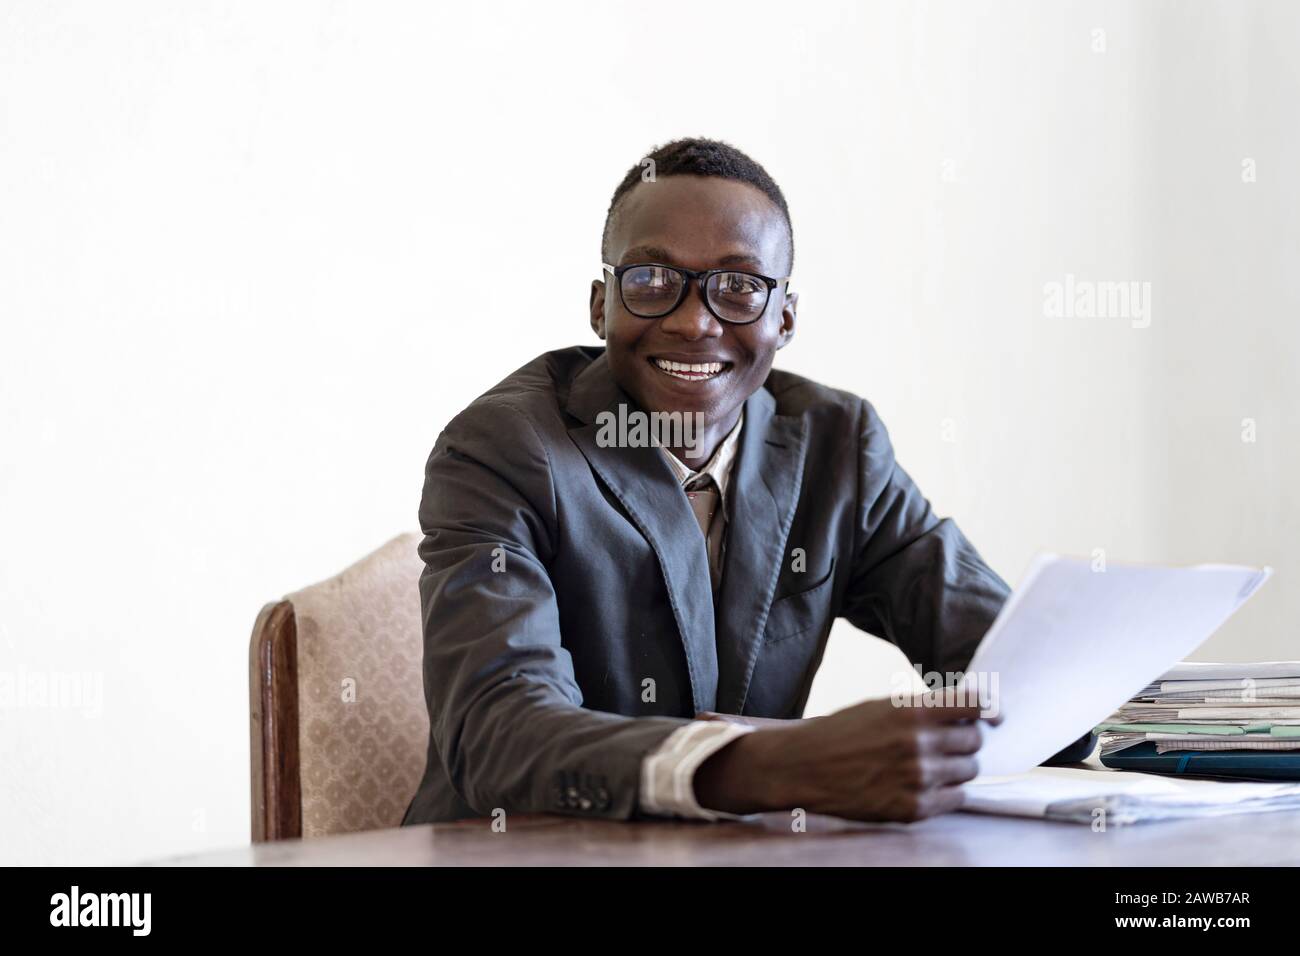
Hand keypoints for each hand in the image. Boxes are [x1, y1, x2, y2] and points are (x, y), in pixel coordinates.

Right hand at [693, 695, 995, 821]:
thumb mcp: (882, 706)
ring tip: (929, 764)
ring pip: (969, 771)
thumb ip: (925, 709)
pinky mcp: (913, 808)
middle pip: (974, 741)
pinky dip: (947, 791)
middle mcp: (919, 744)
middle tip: (946, 742)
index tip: (996, 716)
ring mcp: (918, 779)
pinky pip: (956, 799)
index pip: (974, 706)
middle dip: (965, 740)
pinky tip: (925, 783)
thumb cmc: (842, 732)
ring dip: (956, 767)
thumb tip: (968, 714)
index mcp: (912, 711)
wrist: (804, 766)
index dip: (990, 709)